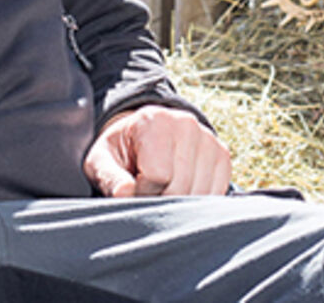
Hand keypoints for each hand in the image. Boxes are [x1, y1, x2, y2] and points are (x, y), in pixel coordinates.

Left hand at [83, 105, 231, 196]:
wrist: (142, 135)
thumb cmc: (121, 152)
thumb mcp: (101, 161)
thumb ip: (109, 178)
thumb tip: (124, 194)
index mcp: (154, 120)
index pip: (158, 176)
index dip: (142, 191)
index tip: (134, 186)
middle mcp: (186, 124)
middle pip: (180, 187)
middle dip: (161, 198)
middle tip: (148, 190)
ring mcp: (208, 139)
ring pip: (199, 193)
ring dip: (179, 202)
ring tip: (163, 187)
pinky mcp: (222, 154)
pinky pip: (215, 192)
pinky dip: (197, 199)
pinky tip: (181, 188)